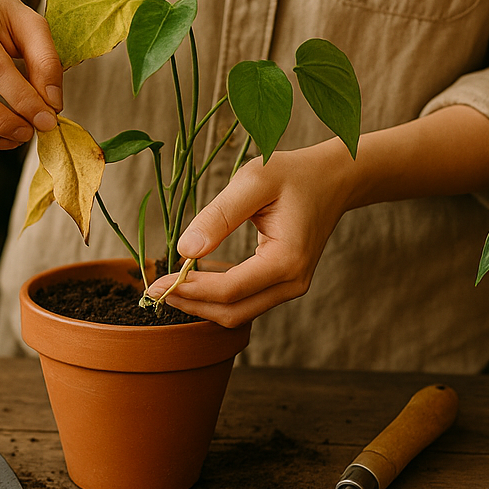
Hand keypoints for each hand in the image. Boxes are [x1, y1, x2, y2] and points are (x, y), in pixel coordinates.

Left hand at [145, 105, 488, 326]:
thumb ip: (219, 215)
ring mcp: (292, 288)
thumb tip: (184, 250)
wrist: (333, 178)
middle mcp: (293, 283)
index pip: (230, 290)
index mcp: (287, 261)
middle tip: (155, 289)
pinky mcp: (285, 285)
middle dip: (192, 305)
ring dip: (202, 304)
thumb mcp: (253, 181)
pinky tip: (194, 278)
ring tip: (170, 284)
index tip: (157, 281)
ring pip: (239, 313)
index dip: (190, 289)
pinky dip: (217, 297)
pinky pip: (246, 302)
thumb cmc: (291, 174)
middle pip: (233, 312)